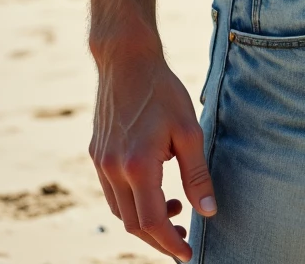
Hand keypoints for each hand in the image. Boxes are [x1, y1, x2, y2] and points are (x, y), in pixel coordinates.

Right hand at [90, 40, 215, 260]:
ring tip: (174, 207)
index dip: (171, 243)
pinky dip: (131, 202)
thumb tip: (208, 211)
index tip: (188, 253)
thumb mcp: (189, 130)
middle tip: (184, 238)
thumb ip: (197, 174)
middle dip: (159, 238)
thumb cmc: (163, 90)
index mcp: (137, 166)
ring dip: (144, 221)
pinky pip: (112, 192)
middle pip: (132, 224)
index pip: (152, 222)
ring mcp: (100, 163)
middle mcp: (113, 170)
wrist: (126, 59)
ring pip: (119, 211)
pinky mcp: (96, 153)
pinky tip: (153, 187)